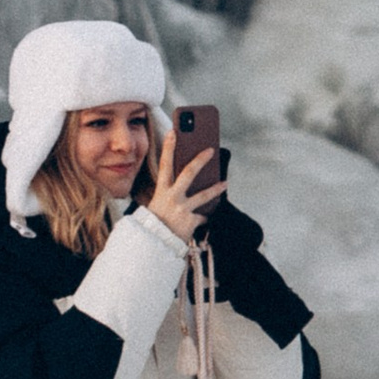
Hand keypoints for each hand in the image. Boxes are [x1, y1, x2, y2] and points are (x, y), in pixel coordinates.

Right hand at [144, 126, 219, 243]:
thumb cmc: (154, 222)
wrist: (153, 246)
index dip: (169, 147)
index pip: (165, 164)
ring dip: (216, 188)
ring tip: (225, 183)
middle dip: (200, 160)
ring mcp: (183, 210)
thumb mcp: (157, 203)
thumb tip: (185, 180)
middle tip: (211, 149)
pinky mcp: (191, 222)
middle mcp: (172, 198)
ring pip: (203, 195)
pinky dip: (205, 216)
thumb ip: (168, 192)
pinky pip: (203, 216)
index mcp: (161, 191)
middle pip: (189, 173)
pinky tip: (207, 215)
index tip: (174, 132)